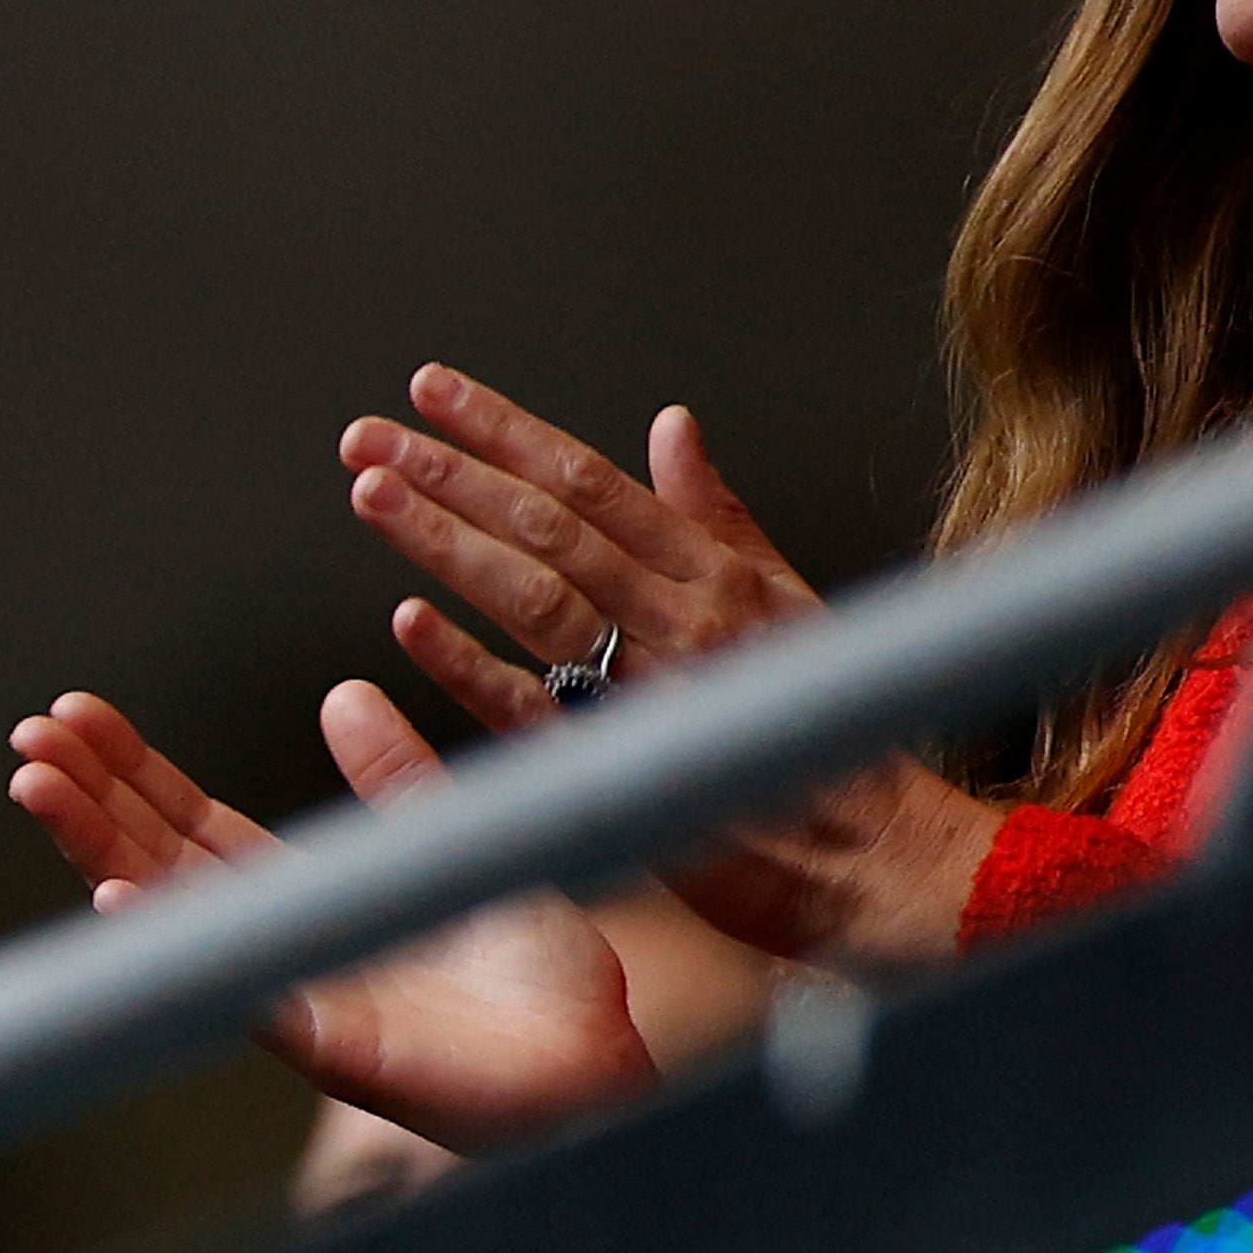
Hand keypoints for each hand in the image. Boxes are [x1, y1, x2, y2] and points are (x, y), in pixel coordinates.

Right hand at [7, 686, 654, 1156]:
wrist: (599, 1059)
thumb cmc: (539, 978)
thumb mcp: (452, 842)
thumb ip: (396, 779)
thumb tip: (343, 694)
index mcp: (308, 901)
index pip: (194, 828)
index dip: (132, 775)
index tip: (78, 718)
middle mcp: (282, 949)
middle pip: (161, 863)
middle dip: (91, 801)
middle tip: (31, 738)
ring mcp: (295, 997)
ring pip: (176, 919)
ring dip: (100, 853)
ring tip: (41, 789)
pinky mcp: (330, 1045)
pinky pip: (236, 988)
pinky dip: (174, 945)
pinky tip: (119, 898)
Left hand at [342, 366, 1002, 967]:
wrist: (883, 860)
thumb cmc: (834, 733)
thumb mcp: (787, 602)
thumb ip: (717, 516)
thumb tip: (670, 427)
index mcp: (714, 575)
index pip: (590, 481)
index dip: (505, 431)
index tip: (432, 391)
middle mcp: (682, 619)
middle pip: (549, 525)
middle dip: (453, 473)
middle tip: (370, 437)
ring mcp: (654, 693)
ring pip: (536, 596)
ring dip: (449, 541)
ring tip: (373, 495)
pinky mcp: (631, 772)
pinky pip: (537, 711)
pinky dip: (470, 664)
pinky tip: (408, 625)